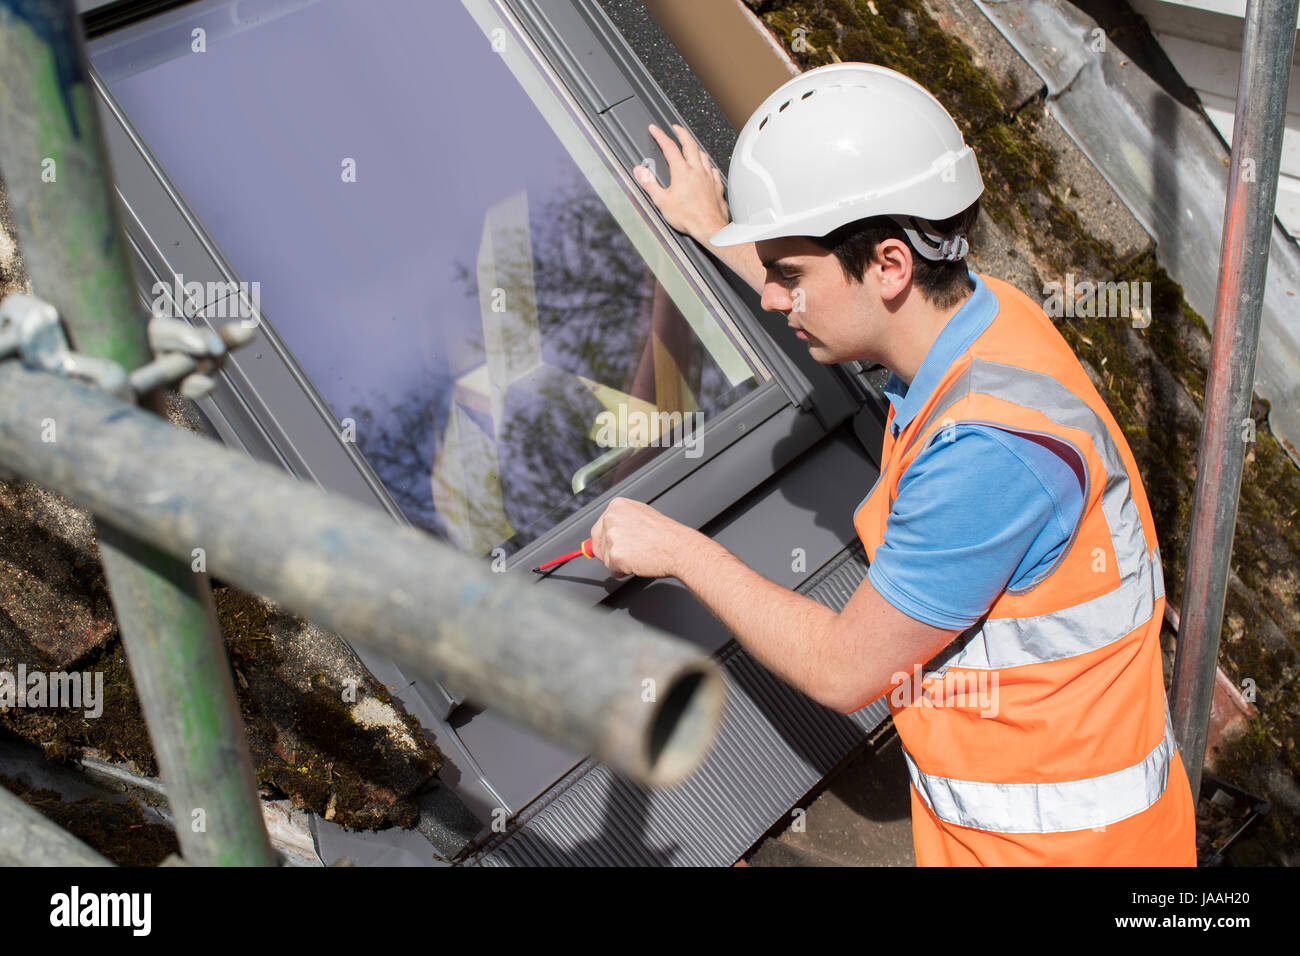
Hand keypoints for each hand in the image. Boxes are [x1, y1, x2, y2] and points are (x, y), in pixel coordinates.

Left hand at [589, 497, 696, 578]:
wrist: (678, 547)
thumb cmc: (666, 534)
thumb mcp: (641, 516)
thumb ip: (622, 522)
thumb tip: (607, 534)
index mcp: (616, 506)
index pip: (599, 528)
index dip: (607, 542)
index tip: (617, 546)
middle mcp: (611, 518)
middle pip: (599, 544)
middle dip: (612, 553)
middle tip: (632, 553)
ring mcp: (612, 536)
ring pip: (606, 558)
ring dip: (620, 562)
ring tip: (640, 554)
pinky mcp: (615, 555)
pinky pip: (613, 570)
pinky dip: (623, 572)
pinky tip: (638, 562)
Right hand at [634, 123, 729, 242]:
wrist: (710, 228)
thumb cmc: (689, 218)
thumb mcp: (662, 201)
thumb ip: (649, 184)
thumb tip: (640, 171)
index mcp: (682, 172)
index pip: (669, 147)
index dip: (660, 135)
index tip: (654, 129)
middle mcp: (697, 170)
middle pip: (689, 143)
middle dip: (681, 132)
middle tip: (675, 128)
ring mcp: (708, 177)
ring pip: (702, 154)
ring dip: (695, 146)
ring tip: (690, 144)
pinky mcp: (717, 185)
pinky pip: (712, 168)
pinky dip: (707, 163)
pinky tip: (706, 167)